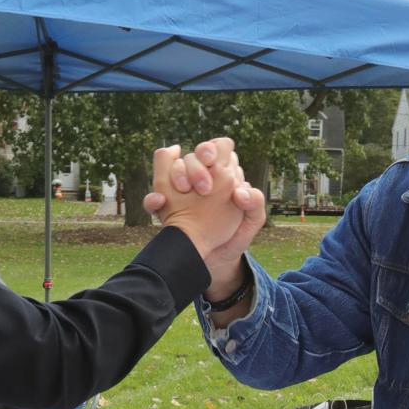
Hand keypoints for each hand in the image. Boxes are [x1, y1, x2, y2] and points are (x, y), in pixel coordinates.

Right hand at [144, 138, 264, 275]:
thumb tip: (240, 189)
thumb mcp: (251, 222)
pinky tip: (159, 203)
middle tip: (203, 187)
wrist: (215, 261)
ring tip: (182, 191)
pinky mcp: (168, 208)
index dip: (213, 150)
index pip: (219, 147)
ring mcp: (182, 193)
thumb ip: (255, 202)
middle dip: (196, 167)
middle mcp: (202, 178)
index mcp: (225, 175)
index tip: (212, 162)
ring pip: (171, 171)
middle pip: (193, 157)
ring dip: (174, 175)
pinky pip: (154, 198)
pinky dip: (153, 200)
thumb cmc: (235, 238)